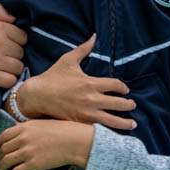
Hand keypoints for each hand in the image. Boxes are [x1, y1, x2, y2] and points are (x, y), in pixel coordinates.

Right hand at [0, 3, 26, 87]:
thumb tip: (16, 18)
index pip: (23, 37)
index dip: (16, 40)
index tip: (7, 43)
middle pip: (21, 52)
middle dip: (14, 54)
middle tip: (2, 54)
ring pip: (19, 67)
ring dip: (12, 68)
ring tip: (1, 65)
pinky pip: (11, 80)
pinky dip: (7, 80)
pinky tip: (0, 75)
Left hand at [0, 120, 92, 169]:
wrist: (74, 141)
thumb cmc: (61, 130)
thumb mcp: (41, 123)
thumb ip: (27, 127)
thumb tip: (17, 130)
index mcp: (24, 127)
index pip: (3, 136)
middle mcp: (22, 139)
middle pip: (3, 149)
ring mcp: (27, 153)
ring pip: (6, 161)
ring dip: (0, 167)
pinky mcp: (33, 165)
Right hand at [16, 35, 135, 130]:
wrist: (37, 96)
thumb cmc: (52, 77)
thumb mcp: (68, 60)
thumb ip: (83, 49)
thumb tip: (94, 36)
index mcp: (90, 83)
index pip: (116, 85)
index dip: (123, 87)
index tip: (125, 90)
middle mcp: (91, 99)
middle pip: (118, 104)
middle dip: (128, 105)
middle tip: (133, 105)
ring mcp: (86, 113)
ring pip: (112, 121)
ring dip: (125, 123)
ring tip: (133, 124)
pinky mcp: (80, 123)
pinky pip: (99, 129)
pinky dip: (108, 130)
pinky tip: (115, 132)